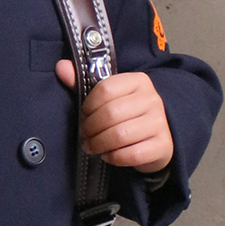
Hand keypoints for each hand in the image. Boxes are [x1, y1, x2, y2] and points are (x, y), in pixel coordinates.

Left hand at [56, 61, 173, 173]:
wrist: (156, 139)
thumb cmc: (127, 116)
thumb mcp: (108, 98)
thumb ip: (82, 82)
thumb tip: (61, 68)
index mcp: (138, 81)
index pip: (106, 89)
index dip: (88, 105)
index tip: (83, 115)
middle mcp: (152, 99)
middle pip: (111, 113)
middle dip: (91, 128)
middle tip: (84, 136)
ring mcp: (160, 122)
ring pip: (120, 135)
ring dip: (99, 144)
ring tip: (92, 147)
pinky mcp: (163, 145)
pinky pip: (132, 154)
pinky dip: (114, 157)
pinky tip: (108, 155)